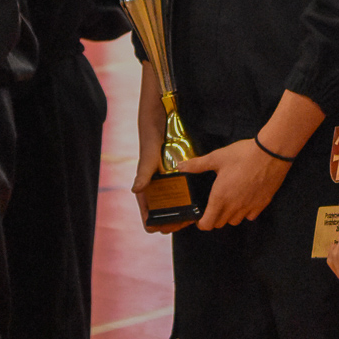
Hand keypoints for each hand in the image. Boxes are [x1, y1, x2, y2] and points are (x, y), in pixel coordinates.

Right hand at [133, 63, 180, 233]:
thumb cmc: (151, 129)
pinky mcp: (180, 167)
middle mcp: (157, 180)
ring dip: (181, 209)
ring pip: (175, 198)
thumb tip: (136, 191)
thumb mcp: (149, 150)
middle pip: (163, 206)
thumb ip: (144, 169)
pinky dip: (191, 194)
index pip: (146, 207)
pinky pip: (185, 185)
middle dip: (170, 218)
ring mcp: (169, 175)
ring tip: (193, 217)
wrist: (163, 109)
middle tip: (183, 225)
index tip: (161, 229)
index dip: (152, 220)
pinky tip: (202, 199)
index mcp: (145, 179)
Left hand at [189, 139, 289, 230]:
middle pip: (220, 224)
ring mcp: (249, 207)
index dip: (202, 224)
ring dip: (229, 216)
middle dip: (214, 218)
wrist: (270, 153)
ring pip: (235, 221)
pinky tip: (245, 200)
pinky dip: (246, 212)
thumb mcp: (217, 157)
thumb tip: (180, 166)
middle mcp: (234, 207)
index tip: (200, 218)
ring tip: (229, 203)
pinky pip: (250, 216)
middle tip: (213, 206)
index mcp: (220, 197)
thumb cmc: (242, 155)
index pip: (208, 223)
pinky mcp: (262, 204)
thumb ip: (197, 164)